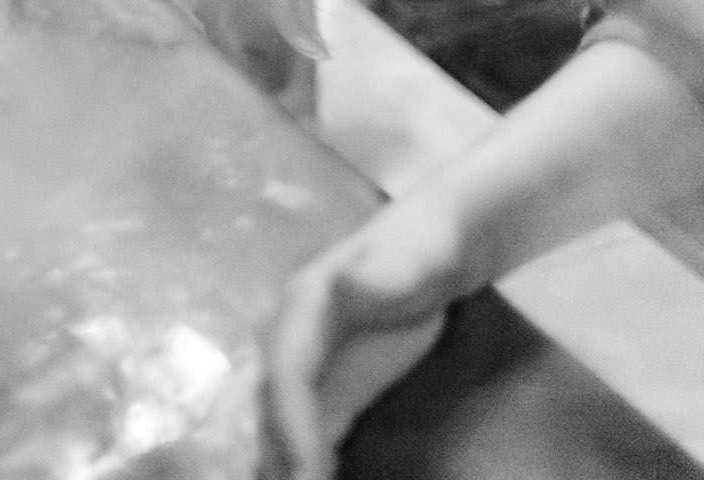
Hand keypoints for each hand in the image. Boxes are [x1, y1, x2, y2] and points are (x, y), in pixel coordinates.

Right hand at [260, 203, 460, 478]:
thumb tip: (340, 282)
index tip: (307, 471)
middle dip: (278, 455)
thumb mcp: (411, 259)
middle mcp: (289, 336)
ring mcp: (304, 361)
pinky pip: (303, 426)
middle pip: (271, 403)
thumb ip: (380, 275)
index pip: (288, 374)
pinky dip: (298, 457)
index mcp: (302, 307)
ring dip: (279, 459)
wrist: (433, 246)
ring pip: (276, 419)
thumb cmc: (423, 252)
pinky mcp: (326, 382)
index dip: (292, 424)